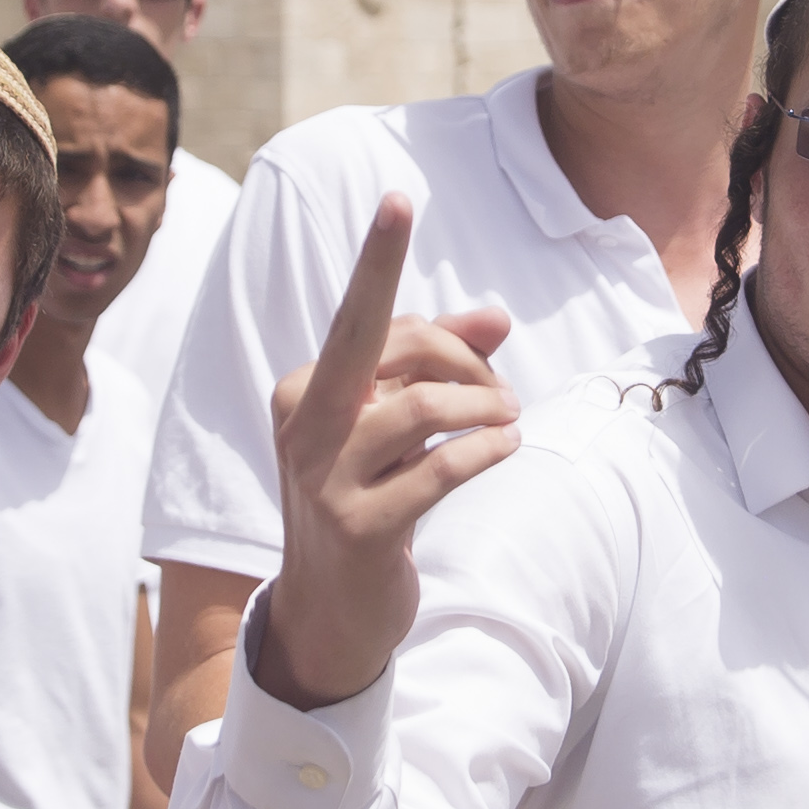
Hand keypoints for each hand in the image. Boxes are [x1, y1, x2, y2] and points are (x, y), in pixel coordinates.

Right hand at [248, 196, 518, 713]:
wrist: (331, 610)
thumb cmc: (370, 497)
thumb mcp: (395, 427)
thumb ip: (440, 366)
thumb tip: (497, 315)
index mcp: (302, 388)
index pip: (358, 314)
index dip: (381, 258)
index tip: (399, 198)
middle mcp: (302, 423)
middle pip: (388, 345)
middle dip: (459, 348)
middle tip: (500, 389)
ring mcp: (323, 478)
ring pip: (422, 406)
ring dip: (484, 409)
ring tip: (506, 423)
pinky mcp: (359, 527)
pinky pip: (441, 468)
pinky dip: (486, 451)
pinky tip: (505, 448)